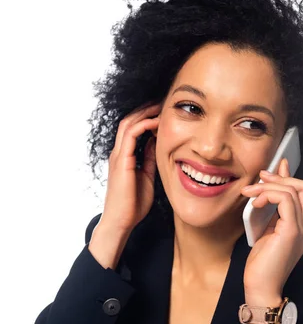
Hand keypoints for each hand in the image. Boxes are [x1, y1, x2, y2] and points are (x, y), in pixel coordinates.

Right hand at [99, 102, 161, 233]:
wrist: (121, 221)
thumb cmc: (133, 204)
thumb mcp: (147, 177)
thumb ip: (149, 161)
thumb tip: (157, 145)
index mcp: (124, 156)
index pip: (133, 129)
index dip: (147, 118)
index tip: (163, 113)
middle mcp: (119, 152)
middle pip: (129, 120)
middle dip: (145, 109)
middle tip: (163, 102)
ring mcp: (118, 155)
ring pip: (129, 123)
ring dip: (145, 112)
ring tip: (161, 106)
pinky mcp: (121, 160)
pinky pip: (131, 134)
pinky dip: (144, 125)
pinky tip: (157, 122)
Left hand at [241, 158, 302, 300]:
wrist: (261, 287)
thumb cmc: (262, 263)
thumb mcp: (267, 229)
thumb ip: (272, 209)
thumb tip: (268, 188)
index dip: (288, 177)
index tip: (268, 173)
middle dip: (280, 178)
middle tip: (259, 179)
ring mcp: (302, 228)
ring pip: (293, 190)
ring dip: (267, 186)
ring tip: (249, 193)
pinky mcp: (292, 231)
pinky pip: (285, 200)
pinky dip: (268, 195)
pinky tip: (255, 203)